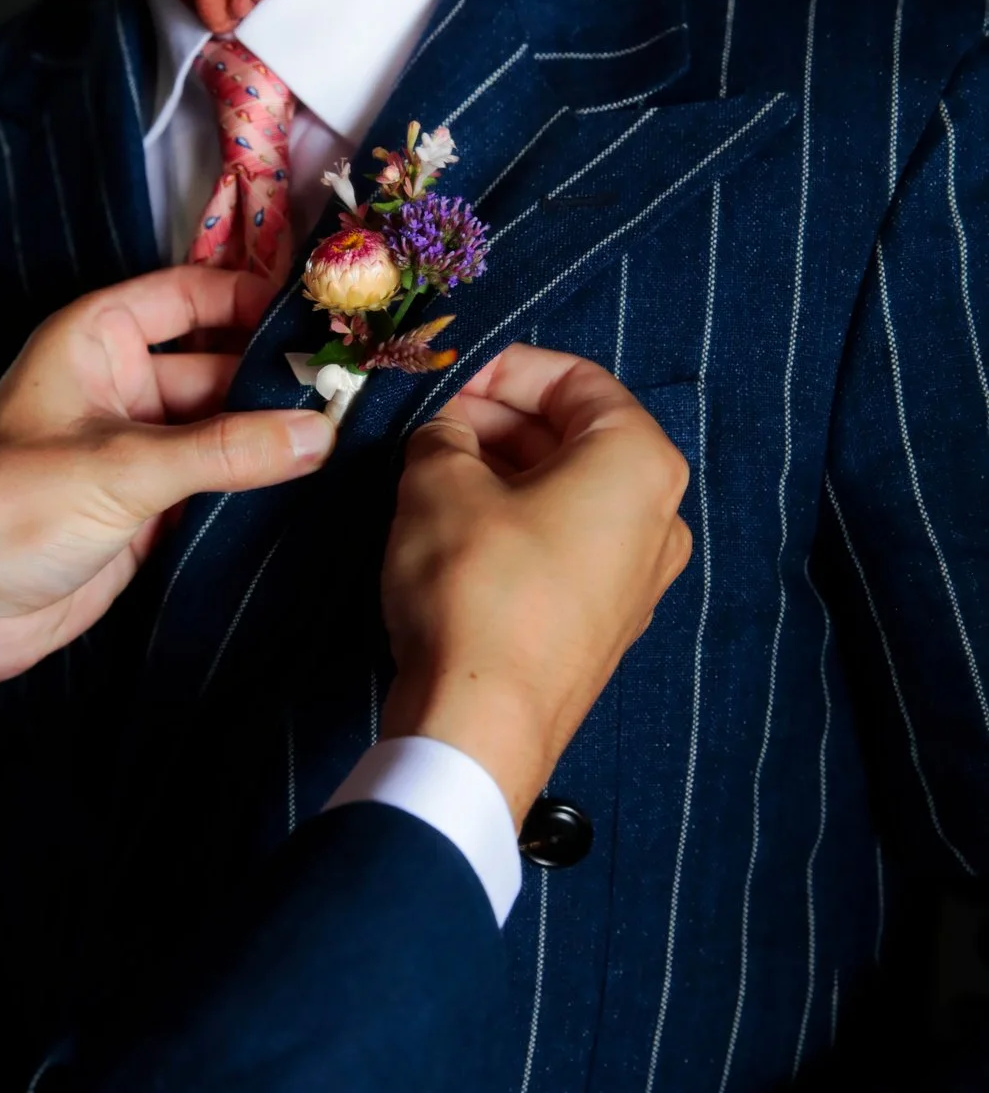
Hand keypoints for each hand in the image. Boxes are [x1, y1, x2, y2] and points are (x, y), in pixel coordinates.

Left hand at [0, 267, 333, 706]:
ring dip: (274, 430)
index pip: (188, 294)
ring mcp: (136, 447)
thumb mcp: (124, 469)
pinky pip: (216, 478)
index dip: (251, 295)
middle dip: (277, 372)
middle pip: (216, 362)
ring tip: (355, 427)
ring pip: (222, 424)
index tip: (324, 308)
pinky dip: (258, 478)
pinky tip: (317, 477)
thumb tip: (321, 431)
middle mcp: (118, 384)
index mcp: (92, 340)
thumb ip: (227, 450)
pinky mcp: (148, 506)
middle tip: (357, 383)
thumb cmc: (9, 512)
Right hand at [381, 344, 691, 827]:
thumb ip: (442, 433)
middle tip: (432, 427)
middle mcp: (660, 515)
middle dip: (501, 421)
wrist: (481, 723)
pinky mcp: (608, 623)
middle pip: (577, 436)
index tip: (447, 379)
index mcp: (639, 462)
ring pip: (570, 492)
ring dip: (505, 471)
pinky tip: (459, 531)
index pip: (575, 378)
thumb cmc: (473, 588)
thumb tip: (446, 433)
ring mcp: (639, 576)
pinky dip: (519, 522)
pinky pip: (568, 545)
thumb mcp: (437, 482)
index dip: (502, 368)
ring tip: (435, 476)